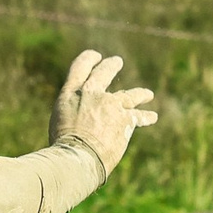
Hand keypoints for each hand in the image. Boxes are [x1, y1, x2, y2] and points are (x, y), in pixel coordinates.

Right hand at [49, 50, 156, 173]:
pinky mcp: (125, 119)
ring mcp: (110, 104)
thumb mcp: (60, 121)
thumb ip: (74, 111)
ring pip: (129, 95)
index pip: (79, 67)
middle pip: (105, 72)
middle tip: (117, 61)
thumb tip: (84, 117)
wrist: (77, 157)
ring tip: (148, 94)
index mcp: (70, 93)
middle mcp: (91, 93)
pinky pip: (138, 117)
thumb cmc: (63, 146)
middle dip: (111, 65)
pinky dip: (146, 117)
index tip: (95, 55)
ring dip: (140, 94)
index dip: (88, 59)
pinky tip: (152, 117)